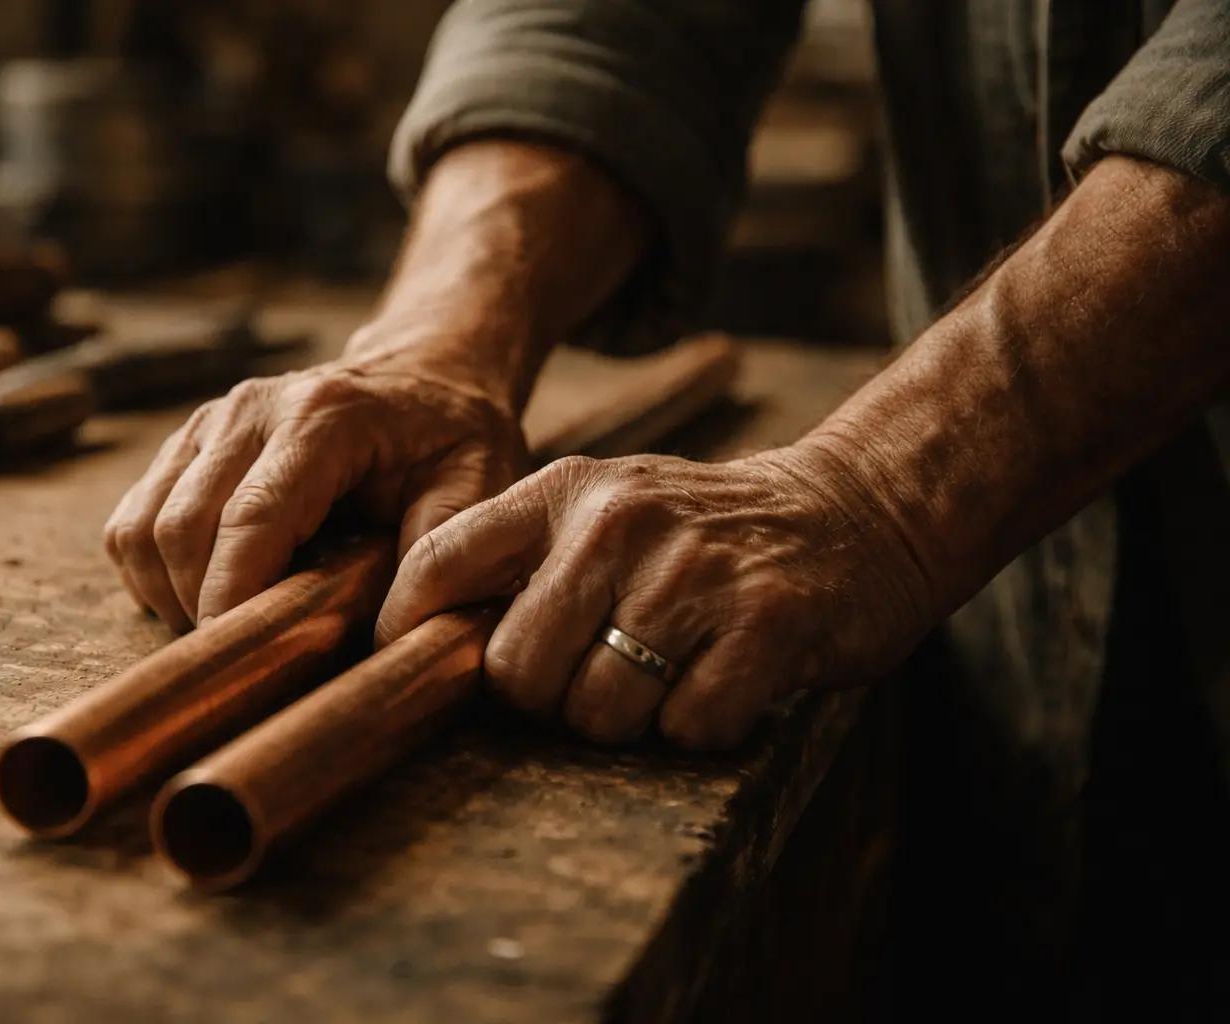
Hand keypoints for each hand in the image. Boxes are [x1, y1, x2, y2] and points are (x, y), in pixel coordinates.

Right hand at [104, 340, 527, 632]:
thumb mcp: (479, 485)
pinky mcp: (187, 443)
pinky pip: (131, 522)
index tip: (243, 657)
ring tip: (228, 628)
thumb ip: (441, 552)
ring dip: (168, 595)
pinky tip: (205, 595)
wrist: (425, 373)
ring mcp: (209, 423)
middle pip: (179, 528)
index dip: (233, 598)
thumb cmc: (453, 437)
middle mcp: (250, 410)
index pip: (250, 519)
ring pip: (141, 528)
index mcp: (323, 418)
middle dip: (199, 608)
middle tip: (246, 654)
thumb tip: (391, 635)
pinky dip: (151, 574)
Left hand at [375, 447, 937, 748]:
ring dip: (630, 721)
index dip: (408, 631)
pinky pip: (688, 727)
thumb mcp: (605, 508)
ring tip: (669, 675)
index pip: (437, 563)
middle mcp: (619, 523)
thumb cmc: (705, 533)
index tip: (420, 668)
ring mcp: (694, 573)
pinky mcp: (766, 624)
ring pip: (598, 713)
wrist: (852, 511)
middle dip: (549, 701)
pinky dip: (701, 727)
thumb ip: (523, 558)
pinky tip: (724, 681)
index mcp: (564, 492)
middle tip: (598, 677)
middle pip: (517, 671)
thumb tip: (427, 643)